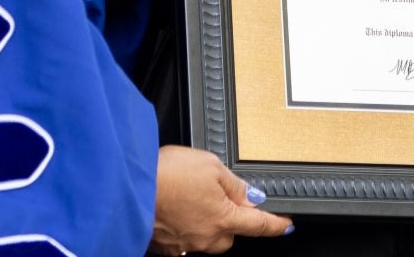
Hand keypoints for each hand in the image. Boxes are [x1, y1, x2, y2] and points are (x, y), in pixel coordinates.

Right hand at [150, 144, 292, 253]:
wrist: (127, 187)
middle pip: (229, 234)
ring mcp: (184, 245)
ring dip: (203, 221)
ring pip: (204, 237)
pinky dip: (181, 226)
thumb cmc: (166, 174)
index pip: (259, 225)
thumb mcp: (211, 166)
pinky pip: (182, 239)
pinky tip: (171, 208)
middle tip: (214, 194)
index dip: (276, 225)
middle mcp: (206, 238)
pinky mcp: (164, 246)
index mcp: (224, 218)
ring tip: (187, 196)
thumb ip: (234, 184)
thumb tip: (252, 197)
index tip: (286, 225)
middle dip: (228, 219)